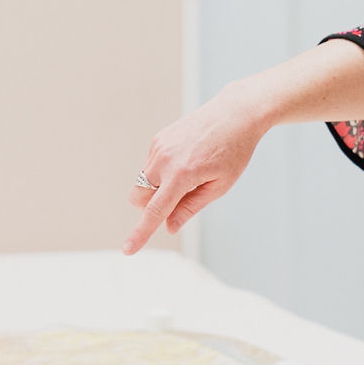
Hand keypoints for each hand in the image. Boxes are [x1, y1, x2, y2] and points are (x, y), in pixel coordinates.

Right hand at [122, 87, 266, 254]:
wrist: (236, 113)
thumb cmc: (234, 151)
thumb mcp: (219, 185)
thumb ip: (190, 208)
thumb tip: (169, 227)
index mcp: (182, 175)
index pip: (154, 211)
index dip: (140, 234)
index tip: (127, 250)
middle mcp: (164, 160)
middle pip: (138, 198)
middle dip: (150, 206)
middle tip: (182, 198)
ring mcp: (158, 147)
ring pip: (143, 182)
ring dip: (158, 188)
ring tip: (191, 173)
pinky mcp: (158, 139)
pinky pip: (150, 166)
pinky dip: (162, 173)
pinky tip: (187, 160)